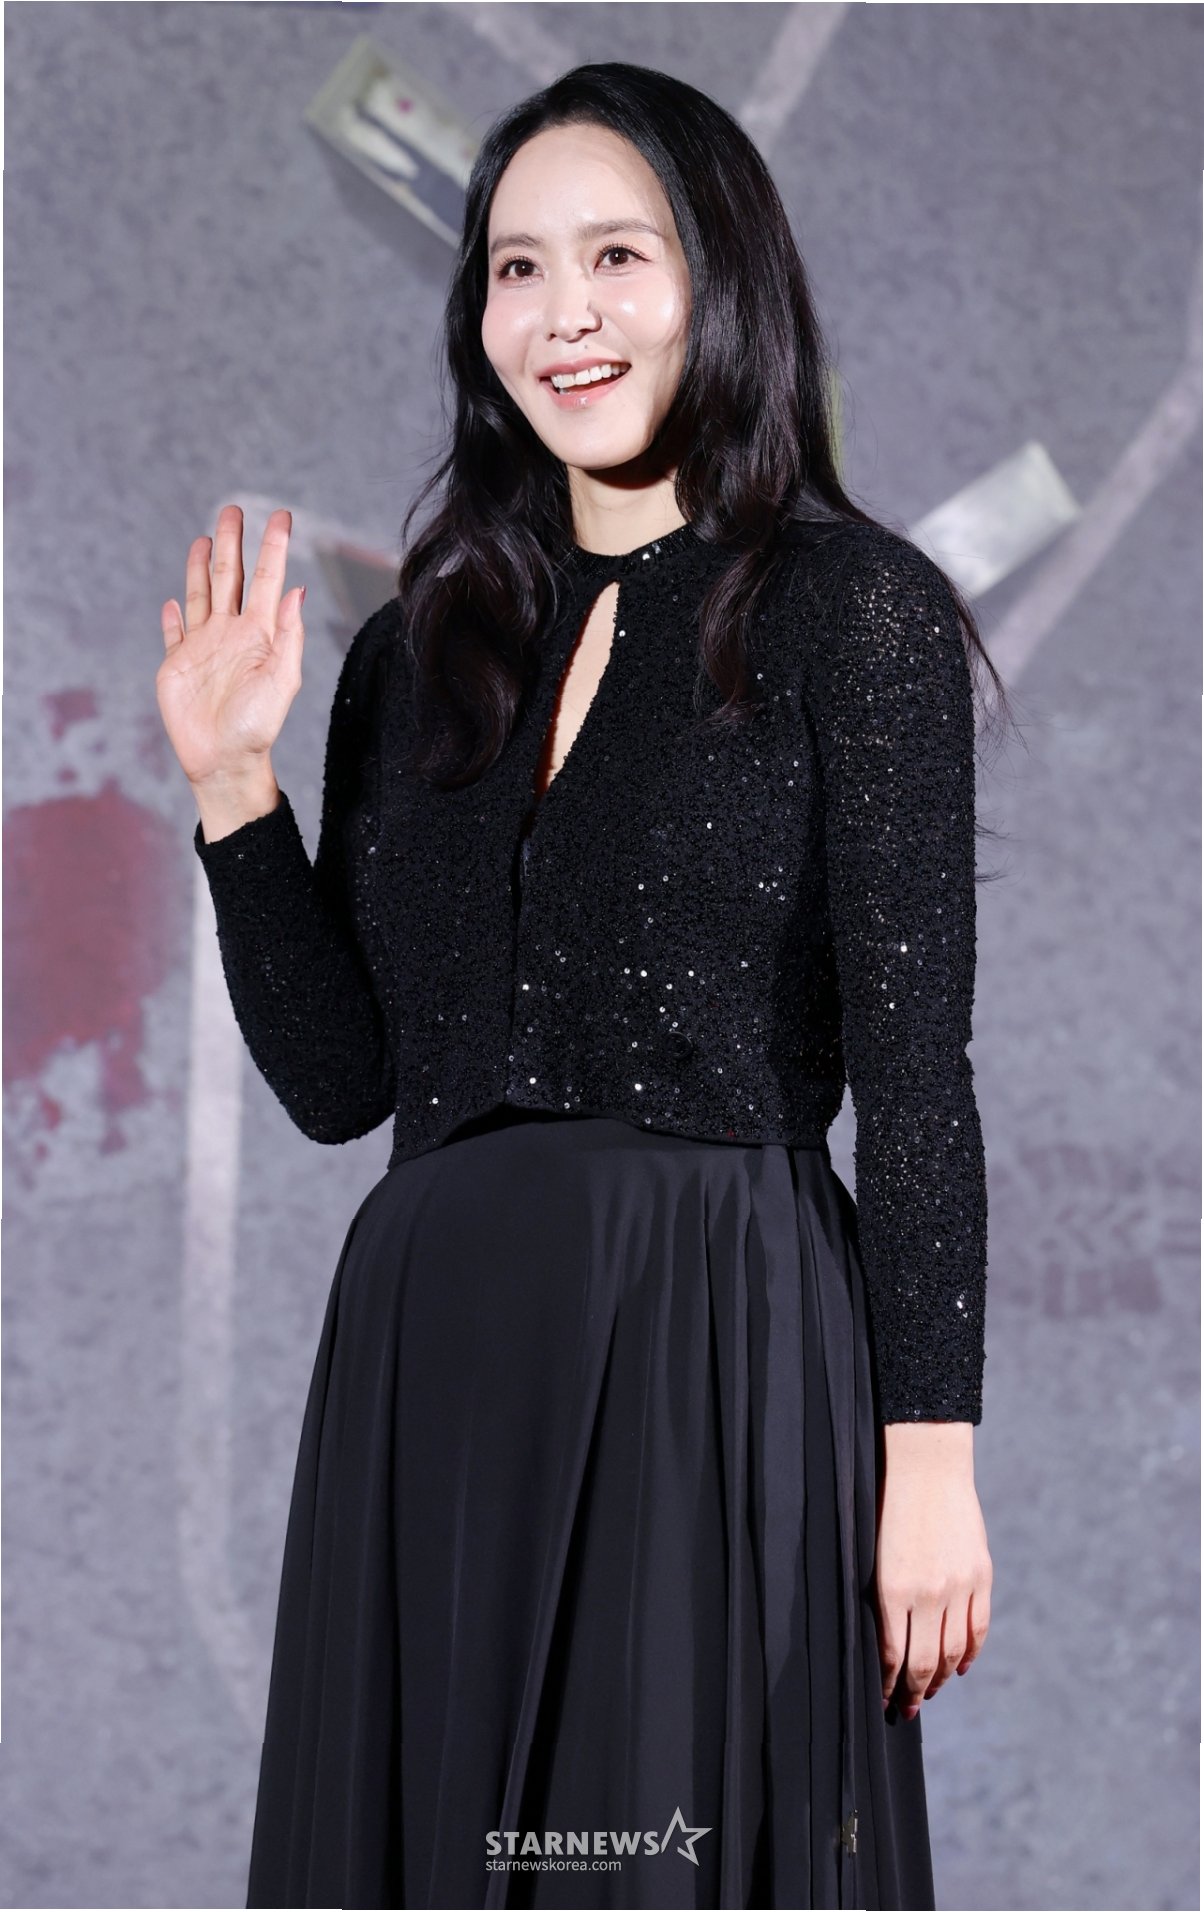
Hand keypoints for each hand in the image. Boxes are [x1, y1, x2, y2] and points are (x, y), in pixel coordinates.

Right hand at [157, 503, 304, 790]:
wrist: (224, 759)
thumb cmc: (258, 726)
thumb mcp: (282, 680)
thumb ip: (289, 636)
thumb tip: (297, 591)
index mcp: (261, 633)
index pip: (269, 579)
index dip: (274, 547)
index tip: (281, 516)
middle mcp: (232, 633)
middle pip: (231, 577)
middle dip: (233, 543)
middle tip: (233, 509)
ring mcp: (203, 647)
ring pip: (202, 595)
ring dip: (203, 567)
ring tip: (206, 538)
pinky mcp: (177, 664)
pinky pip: (174, 633)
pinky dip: (172, 617)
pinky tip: (172, 601)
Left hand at [875, 1425, 991, 1722]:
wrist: (927, 1466)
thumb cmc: (887, 1504)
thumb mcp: (873, 1554)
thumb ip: (883, 1597)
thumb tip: (885, 1641)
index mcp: (892, 1589)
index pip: (892, 1654)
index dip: (888, 1683)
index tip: (884, 1699)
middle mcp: (928, 1594)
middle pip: (924, 1663)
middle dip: (913, 1692)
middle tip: (906, 1709)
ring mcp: (958, 1586)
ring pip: (952, 1651)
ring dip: (940, 1678)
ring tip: (928, 1691)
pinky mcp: (980, 1575)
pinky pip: (978, 1627)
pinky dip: (969, 1653)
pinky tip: (958, 1667)